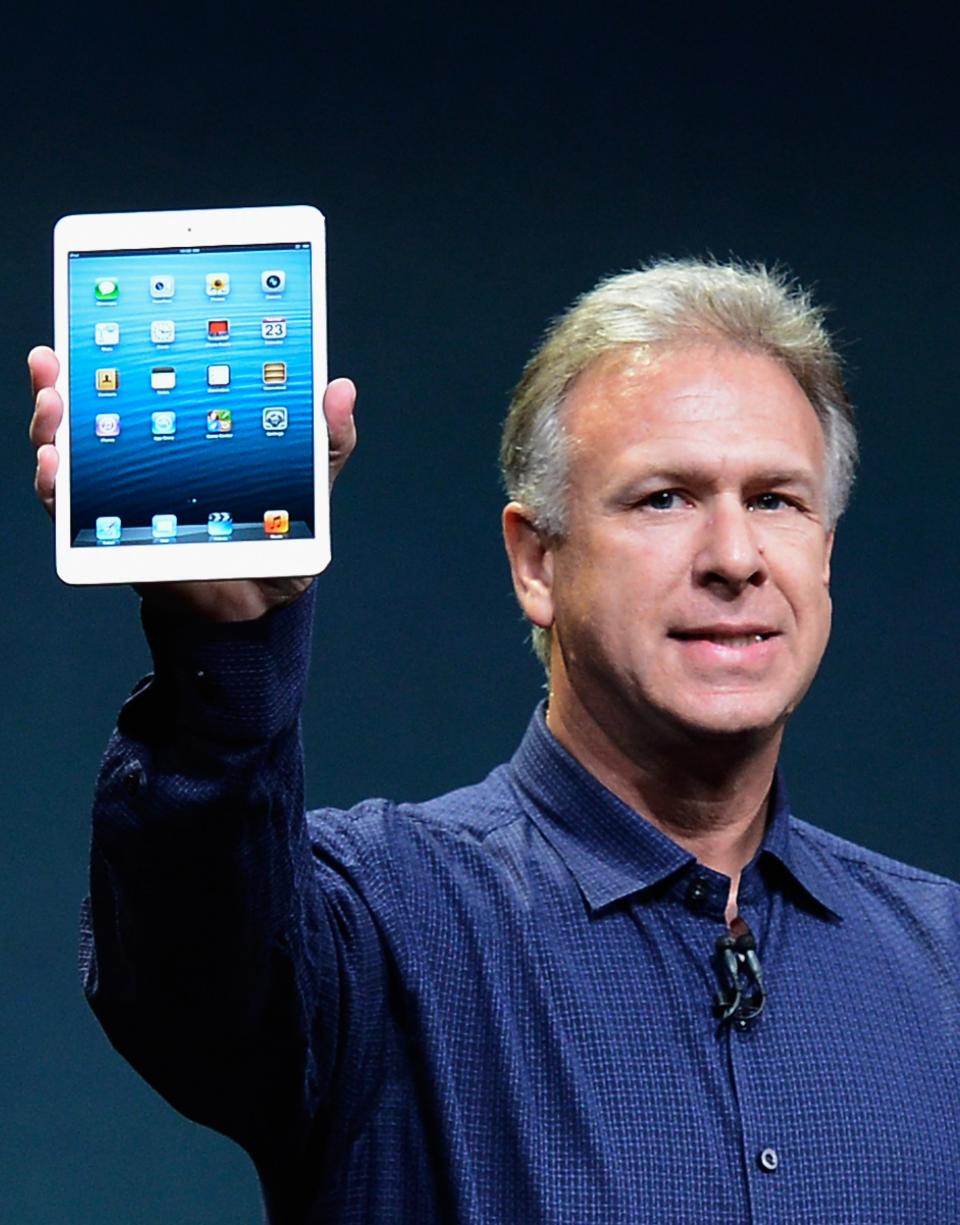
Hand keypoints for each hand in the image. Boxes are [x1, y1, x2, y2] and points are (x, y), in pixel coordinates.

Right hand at [28, 346, 357, 620]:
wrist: (268, 598)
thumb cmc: (283, 531)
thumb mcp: (311, 478)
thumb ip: (326, 437)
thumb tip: (339, 389)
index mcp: (185, 430)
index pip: (141, 381)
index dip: (113, 351)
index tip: (97, 318)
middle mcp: (145, 455)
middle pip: (88, 410)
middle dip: (61, 383)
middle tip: (55, 364)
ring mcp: (124, 494)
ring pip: (67, 454)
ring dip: (49, 427)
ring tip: (52, 404)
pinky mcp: (113, 537)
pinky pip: (70, 513)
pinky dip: (54, 488)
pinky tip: (55, 467)